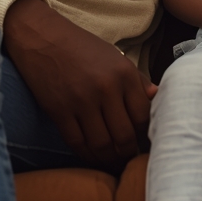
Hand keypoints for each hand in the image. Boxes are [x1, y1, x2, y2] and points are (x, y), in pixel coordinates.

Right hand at [2, 0, 155, 171]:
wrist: (44, 37)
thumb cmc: (83, 47)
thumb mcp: (115, 57)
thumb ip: (137, 80)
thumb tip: (158, 97)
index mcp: (124, 73)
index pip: (143, 115)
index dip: (145, 134)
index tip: (144, 142)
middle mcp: (106, 88)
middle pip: (124, 135)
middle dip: (128, 152)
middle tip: (130, 160)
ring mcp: (82, 101)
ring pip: (102, 144)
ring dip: (109, 160)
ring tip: (114, 163)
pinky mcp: (60, 111)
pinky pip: (77, 143)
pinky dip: (86, 155)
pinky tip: (92, 157)